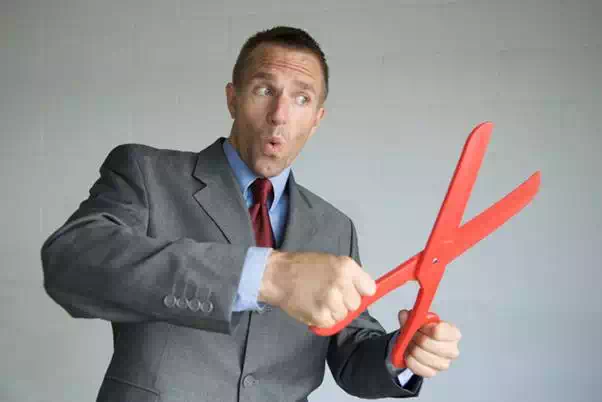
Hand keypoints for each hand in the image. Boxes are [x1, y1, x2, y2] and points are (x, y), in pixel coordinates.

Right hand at [258, 250, 375, 326]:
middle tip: (329, 294)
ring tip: (318, 300)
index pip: (370, 289)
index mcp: (346, 267)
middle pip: (356, 304)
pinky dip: (323, 319)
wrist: (277, 276)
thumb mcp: (331, 261)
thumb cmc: (303, 267)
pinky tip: (313, 307)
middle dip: (345, 302)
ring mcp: (331, 301)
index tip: (351, 291)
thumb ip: (349, 276)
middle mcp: (341, 283)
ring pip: (344, 316)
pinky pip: (331, 324)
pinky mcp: (320, 316)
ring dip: (333, 312)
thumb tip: (366, 292)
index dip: (360, 291)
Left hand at [398, 309, 460, 377]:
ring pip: (423, 356)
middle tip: (411, 335)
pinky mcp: (433, 372)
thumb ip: (411, 316)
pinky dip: (410, 360)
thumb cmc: (423, 331)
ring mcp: (444, 363)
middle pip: (431, 344)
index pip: (440, 331)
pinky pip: (418, 367)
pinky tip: (409, 354)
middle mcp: (452, 350)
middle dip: (416, 338)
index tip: (418, 326)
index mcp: (453, 333)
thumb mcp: (418, 319)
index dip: (425, 328)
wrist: (420, 345)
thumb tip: (404, 315)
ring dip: (412, 349)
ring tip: (409, 343)